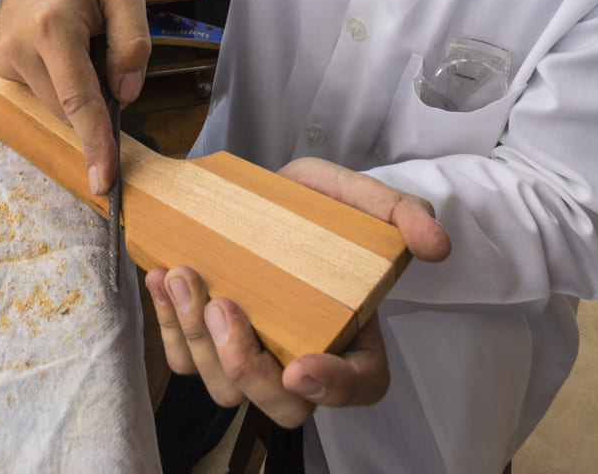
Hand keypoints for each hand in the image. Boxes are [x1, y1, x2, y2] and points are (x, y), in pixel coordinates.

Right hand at [0, 0, 150, 194]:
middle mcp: (20, 48)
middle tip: (105, 43)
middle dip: (99, 92)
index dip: (95, 142)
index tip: (103, 181)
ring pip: (58, 103)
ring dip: (81, 83)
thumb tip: (125, 94)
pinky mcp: (2, 64)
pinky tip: (67, 44)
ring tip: (84, 36)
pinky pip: (45, 91)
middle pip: (71, 105)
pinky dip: (65, 79)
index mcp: (53, 28)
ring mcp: (5, 58)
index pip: (78, 100)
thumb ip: (134, 43)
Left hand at [146, 158, 450, 425]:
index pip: (360, 386)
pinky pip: (185, 359)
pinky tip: (161, 277)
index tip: (302, 366)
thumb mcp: (362, 199)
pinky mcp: (211, 339)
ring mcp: (254, 353)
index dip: (333, 389)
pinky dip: (166, 327)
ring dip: (196, 340)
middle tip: (222, 305)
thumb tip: (436, 245)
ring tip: (182, 276)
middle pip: (280, 405)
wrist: (269, 192)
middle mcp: (304, 359)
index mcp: (355, 337)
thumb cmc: (320, 206)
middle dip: (244, 365)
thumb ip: (402, 215)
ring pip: (223, 386)